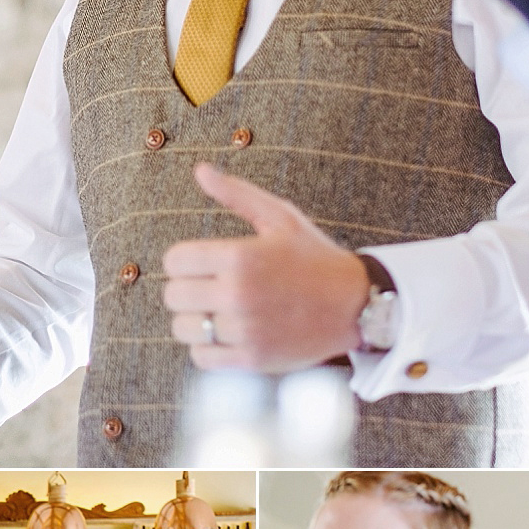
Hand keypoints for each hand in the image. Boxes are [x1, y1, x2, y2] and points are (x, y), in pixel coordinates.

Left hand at [163, 164, 370, 370]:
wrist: (355, 304)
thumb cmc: (314, 257)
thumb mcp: (280, 217)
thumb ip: (236, 193)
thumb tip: (200, 169)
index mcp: (240, 256)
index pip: (173, 261)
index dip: (183, 260)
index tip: (201, 263)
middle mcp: (238, 293)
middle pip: (173, 295)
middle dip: (187, 289)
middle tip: (211, 287)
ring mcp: (245, 329)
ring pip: (183, 328)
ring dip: (195, 320)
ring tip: (218, 312)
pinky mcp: (252, 359)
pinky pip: (202, 357)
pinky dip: (208, 348)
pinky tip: (227, 333)